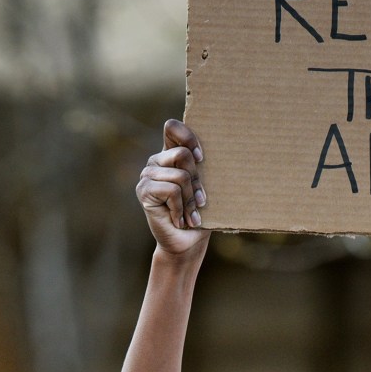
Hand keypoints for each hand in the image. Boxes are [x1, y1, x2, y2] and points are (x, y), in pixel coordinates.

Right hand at [137, 119, 209, 256]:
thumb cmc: (200, 214)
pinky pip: (171, 191)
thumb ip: (204, 168)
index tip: (202, 158)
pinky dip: (181, 209)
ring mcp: (147, 175)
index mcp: (171, 154)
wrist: (187, 243)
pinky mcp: (143, 191)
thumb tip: (227, 151)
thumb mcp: (205, 187)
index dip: (188, 137)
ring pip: (179, 176)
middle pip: (182, 154)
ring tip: (192, 215)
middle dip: (197, 180)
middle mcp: (157, 161)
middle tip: (200, 201)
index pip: (172, 127)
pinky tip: (180, 220)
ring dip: (190, 200)